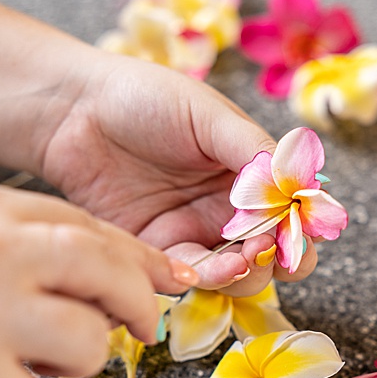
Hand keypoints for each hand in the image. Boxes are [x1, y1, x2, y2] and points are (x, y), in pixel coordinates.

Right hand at [0, 185, 198, 377]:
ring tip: (30, 349)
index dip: (140, 260)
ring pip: (87, 342)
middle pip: (108, 277)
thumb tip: (130, 271)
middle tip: (142, 323)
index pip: (91, 234)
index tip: (171, 278)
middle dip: (136, 304)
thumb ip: (36, 239)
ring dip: (76, 354)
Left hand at [37, 52, 319, 295]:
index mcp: (255, 174)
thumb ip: (256, 152)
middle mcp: (234, 209)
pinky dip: (207, 279)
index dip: (307, 227)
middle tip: (268, 248)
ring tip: (239, 261)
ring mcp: (198, 233)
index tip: (300, 228)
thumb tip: (301, 189)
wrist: (69, 111)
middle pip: (279, 254)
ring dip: (248, 274)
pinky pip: (193, 277)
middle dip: (282, 258)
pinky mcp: (161, 252)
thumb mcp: (210, 116)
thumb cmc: (143, 98)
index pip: (298, 212)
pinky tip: (205, 269)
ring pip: (242, 274)